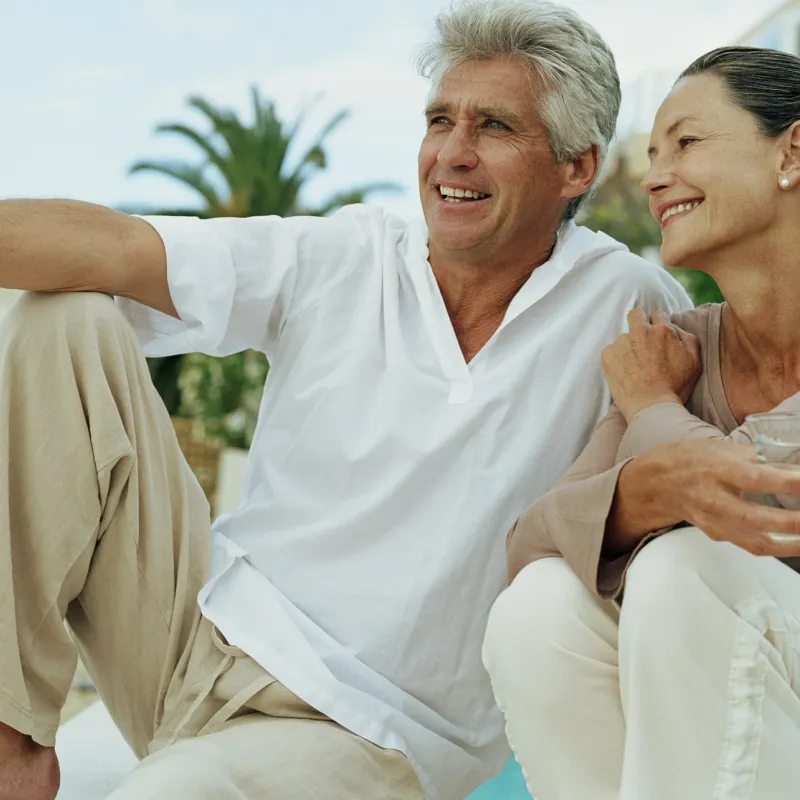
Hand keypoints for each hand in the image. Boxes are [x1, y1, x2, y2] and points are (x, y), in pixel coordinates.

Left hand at [601, 309, 700, 422]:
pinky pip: (610, 351)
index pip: (657, 314)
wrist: (650, 406)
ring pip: (623, 337)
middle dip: (638, 322)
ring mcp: (621, 342)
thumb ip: (686, 339)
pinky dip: (615, 359)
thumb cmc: (674, 387)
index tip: (656, 336)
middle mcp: (640, 332)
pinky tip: (623, 372)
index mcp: (662, 330)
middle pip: (635, 314)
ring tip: (634, 366)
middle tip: (640, 340)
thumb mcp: (694, 361)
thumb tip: (675, 328)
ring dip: (627, 346)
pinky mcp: (607, 355)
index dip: (657, 324)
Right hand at [658, 439, 799, 557]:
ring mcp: (715, 521)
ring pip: (757, 541)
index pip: (758, 478)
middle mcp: (715, 499)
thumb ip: (761, 462)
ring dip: (792, 544)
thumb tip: (797, 471)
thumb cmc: (692, 460)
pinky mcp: (718, 535)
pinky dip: (778, 546)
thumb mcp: (724, 450)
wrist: (657, 483)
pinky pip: (752, 545)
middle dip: (794, 523)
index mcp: (719, 470)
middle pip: (757, 518)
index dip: (790, 482)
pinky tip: (795, 543)